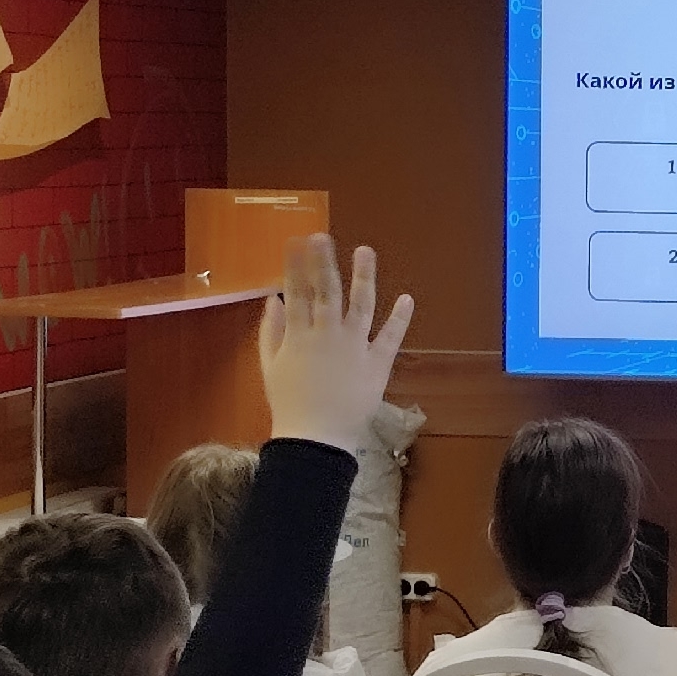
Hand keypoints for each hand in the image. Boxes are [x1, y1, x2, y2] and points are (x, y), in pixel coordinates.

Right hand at [257, 235, 413, 453]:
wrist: (315, 439)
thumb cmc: (289, 403)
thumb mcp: (270, 366)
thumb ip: (271, 331)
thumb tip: (272, 299)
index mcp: (299, 335)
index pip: (297, 292)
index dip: (296, 265)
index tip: (296, 242)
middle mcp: (327, 335)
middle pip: (326, 291)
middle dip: (324, 261)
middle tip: (322, 236)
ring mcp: (355, 347)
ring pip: (360, 304)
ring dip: (364, 276)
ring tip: (365, 250)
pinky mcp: (378, 363)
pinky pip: (391, 336)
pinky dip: (400, 317)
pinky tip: (406, 297)